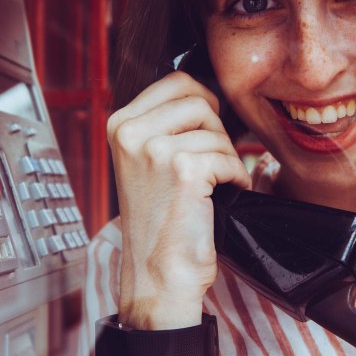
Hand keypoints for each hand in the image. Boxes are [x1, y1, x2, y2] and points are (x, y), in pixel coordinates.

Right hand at [107, 71, 251, 329]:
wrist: (157, 273)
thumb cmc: (159, 219)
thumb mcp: (145, 159)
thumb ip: (164, 122)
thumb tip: (207, 92)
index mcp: (119, 124)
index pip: (176, 82)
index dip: (203, 103)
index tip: (206, 129)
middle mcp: (130, 133)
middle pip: (199, 100)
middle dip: (216, 131)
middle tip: (212, 161)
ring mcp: (154, 150)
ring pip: (217, 130)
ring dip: (226, 158)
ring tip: (212, 184)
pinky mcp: (183, 170)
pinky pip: (228, 158)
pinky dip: (235, 178)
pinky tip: (221, 196)